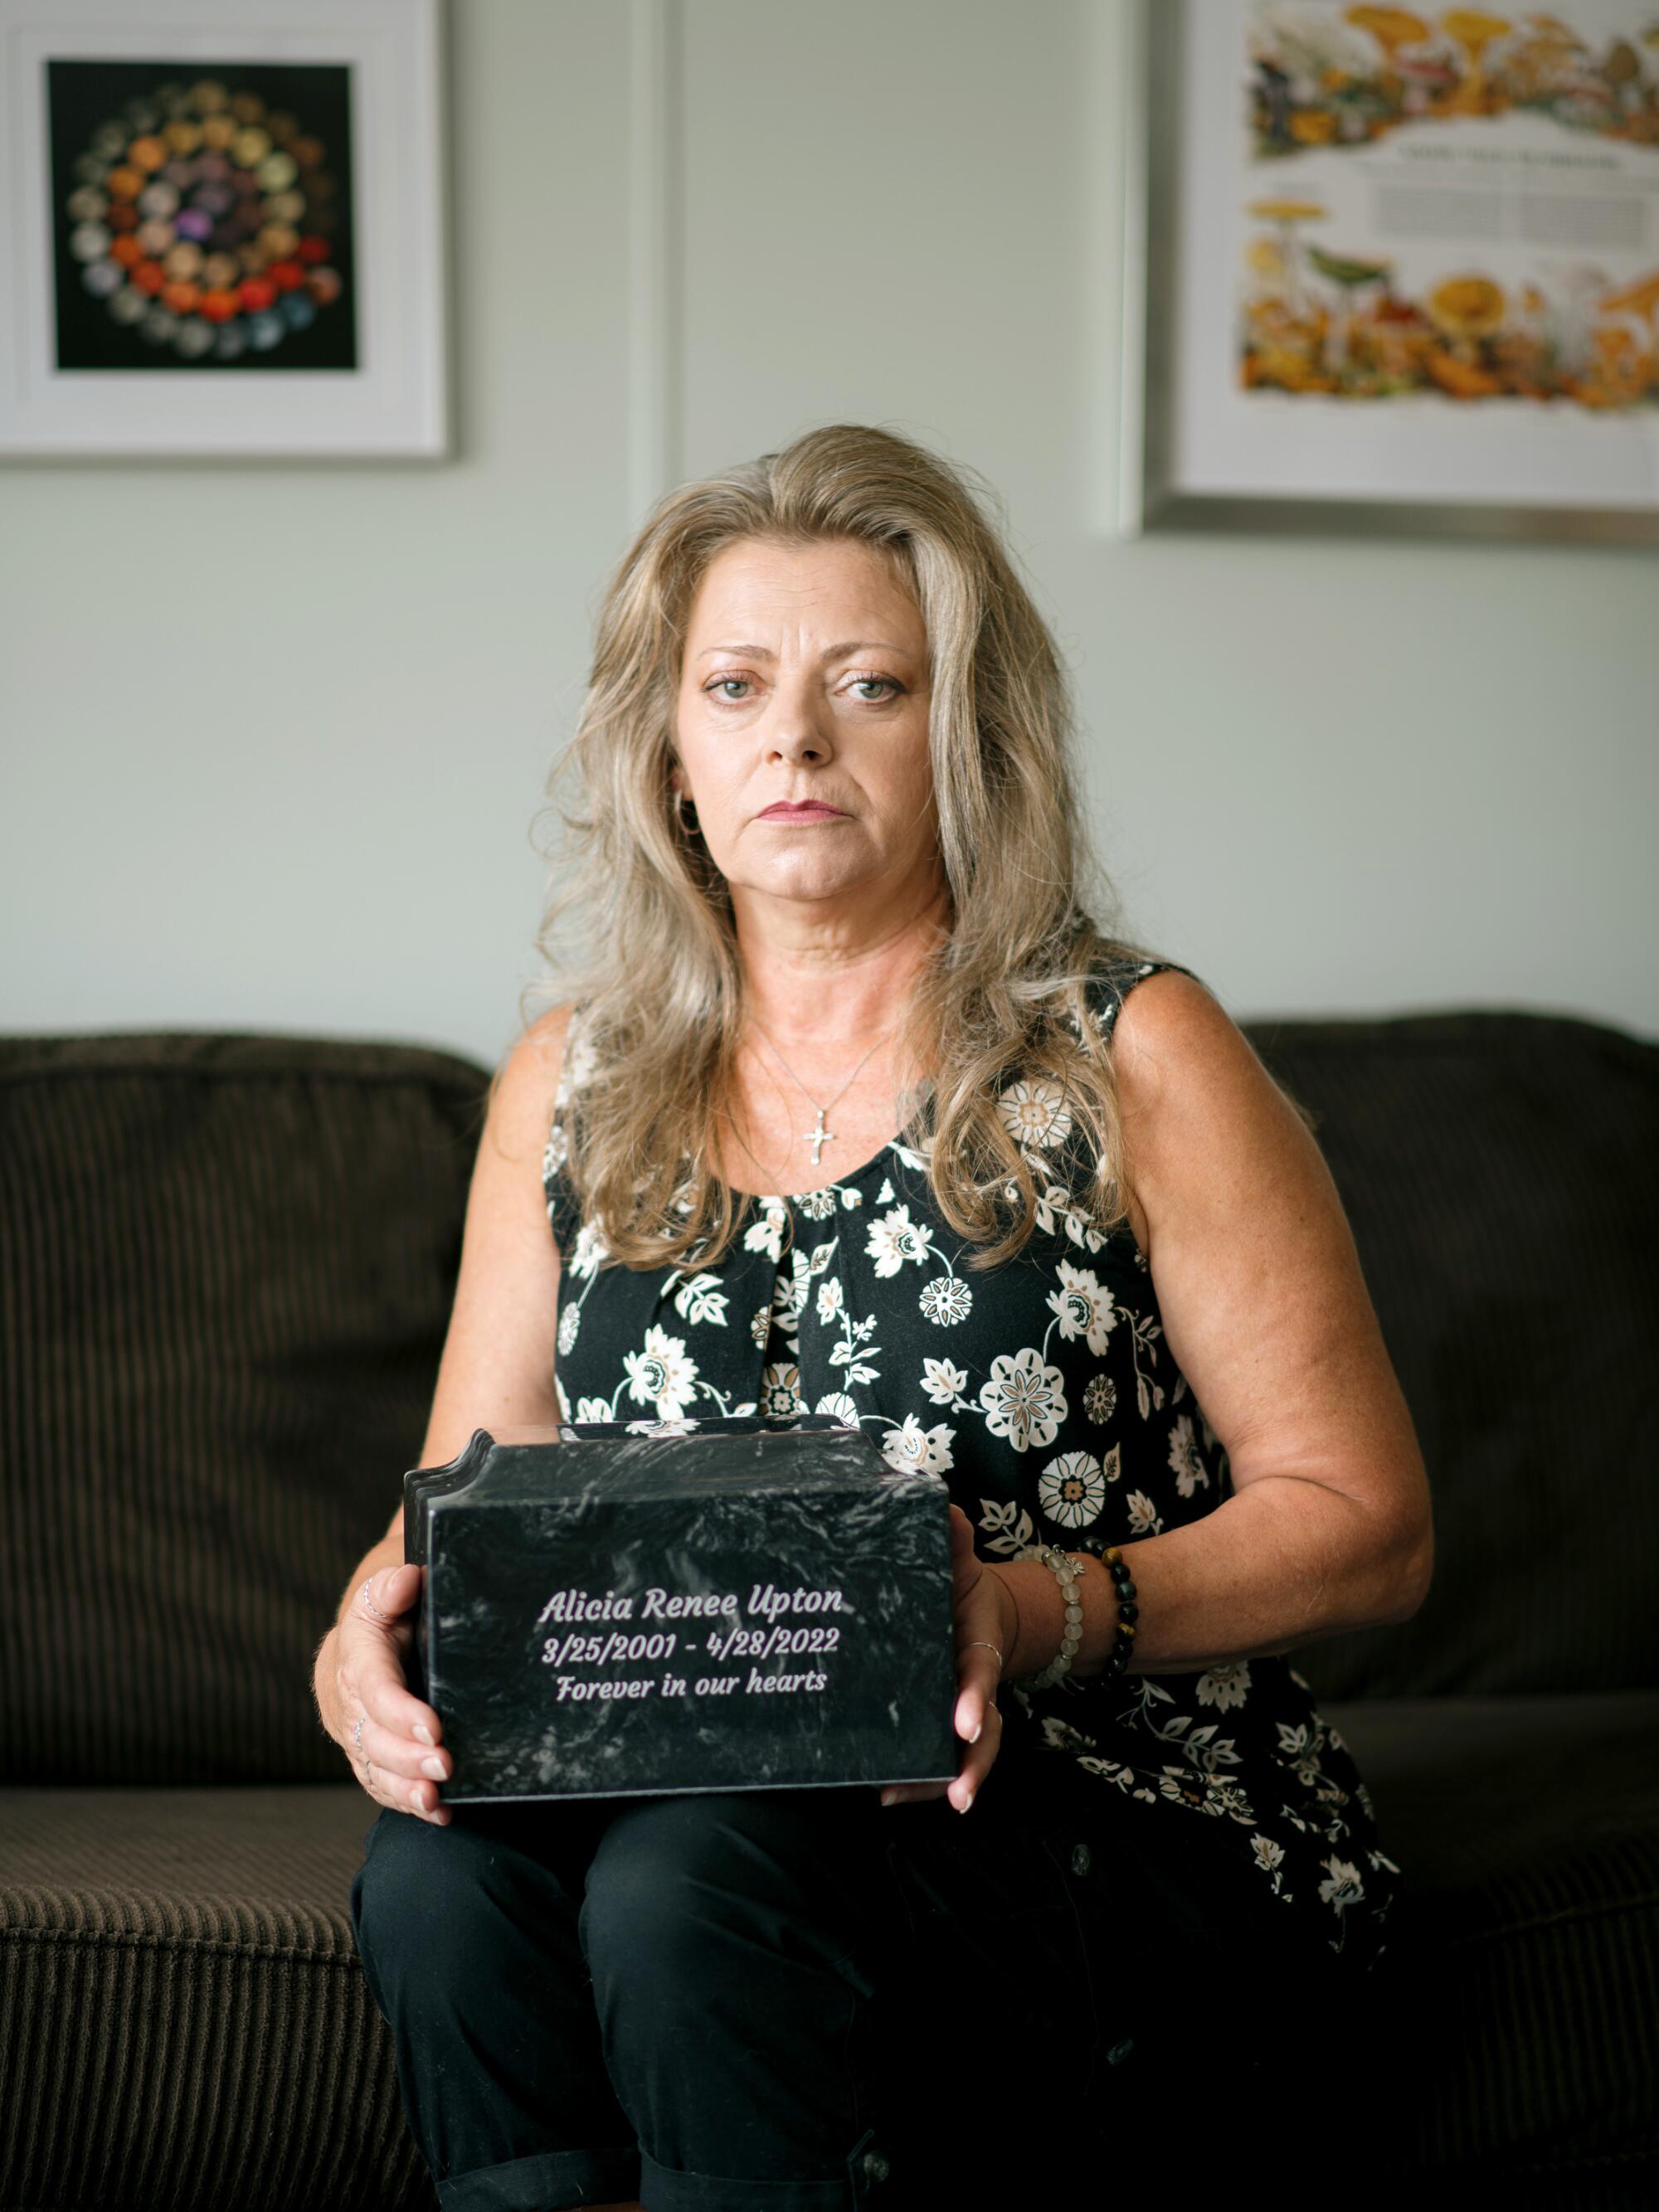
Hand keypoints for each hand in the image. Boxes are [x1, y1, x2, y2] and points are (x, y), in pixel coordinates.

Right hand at [320, 1563, 451, 1825]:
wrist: (358, 1644)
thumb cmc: (382, 1615)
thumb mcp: (384, 1593)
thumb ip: (393, 1587)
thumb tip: (408, 1579)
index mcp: (355, 1659)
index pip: (374, 1689)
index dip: (401, 1712)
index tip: (435, 1727)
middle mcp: (349, 1704)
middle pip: (374, 1738)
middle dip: (409, 1757)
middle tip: (445, 1766)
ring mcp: (356, 1736)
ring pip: (375, 1769)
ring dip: (406, 1789)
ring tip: (436, 1800)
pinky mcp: (366, 1757)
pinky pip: (381, 1785)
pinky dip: (406, 1802)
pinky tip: (438, 1812)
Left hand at [880, 1504, 1013, 1815]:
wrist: (980, 1615)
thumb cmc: (962, 1589)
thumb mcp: (959, 1561)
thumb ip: (953, 1538)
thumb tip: (944, 1505)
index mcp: (979, 1651)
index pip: (981, 1677)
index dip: (975, 1700)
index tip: (966, 1723)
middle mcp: (973, 1689)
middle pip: (985, 1734)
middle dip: (971, 1764)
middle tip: (955, 1793)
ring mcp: (957, 1712)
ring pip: (960, 1757)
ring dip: (935, 1783)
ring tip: (898, 1797)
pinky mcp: (937, 1727)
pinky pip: (933, 1761)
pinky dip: (915, 1782)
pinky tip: (885, 1792)